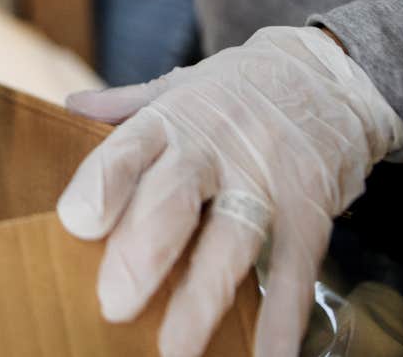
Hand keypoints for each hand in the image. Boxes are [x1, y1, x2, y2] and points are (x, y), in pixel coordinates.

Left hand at [55, 27, 402, 356]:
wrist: (331, 74)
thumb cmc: (239, 89)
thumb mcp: (180, 84)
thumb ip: (126, 105)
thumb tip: (70, 107)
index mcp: (173, 119)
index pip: (128, 149)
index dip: (102, 184)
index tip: (77, 221)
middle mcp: (216, 149)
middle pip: (174, 201)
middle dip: (142, 253)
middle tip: (114, 302)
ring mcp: (265, 180)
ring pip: (231, 241)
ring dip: (202, 297)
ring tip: (174, 346)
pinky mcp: (309, 210)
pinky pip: (293, 268)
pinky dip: (283, 316)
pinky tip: (268, 354)